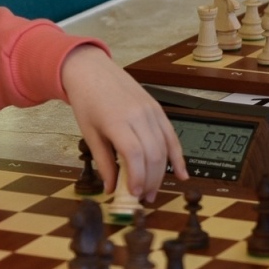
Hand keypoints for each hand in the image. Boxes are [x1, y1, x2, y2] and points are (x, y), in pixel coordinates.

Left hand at [60, 46, 185, 199]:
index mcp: (117, 121)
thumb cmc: (87, 100)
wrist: (92, 71)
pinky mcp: (157, 109)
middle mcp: (138, 115)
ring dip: (162, 173)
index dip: (138, 177)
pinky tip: (181, 173)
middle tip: (144, 197)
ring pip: (164, 148)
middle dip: (151, 181)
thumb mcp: (89, 133)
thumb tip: (111, 188)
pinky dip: (178, 156)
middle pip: (153, 154)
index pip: (135, 154)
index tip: (134, 194)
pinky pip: (172, 136)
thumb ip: (103, 162)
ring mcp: (151, 111)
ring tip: (153, 190)